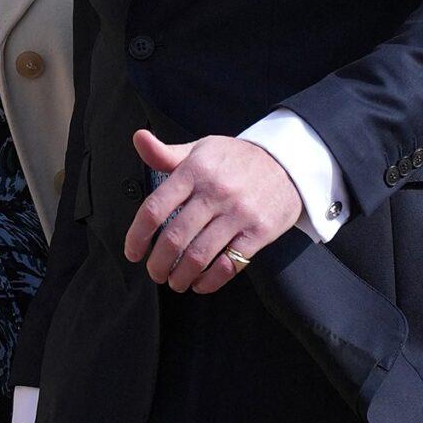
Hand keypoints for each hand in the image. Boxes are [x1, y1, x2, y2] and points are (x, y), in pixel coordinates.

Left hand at [123, 128, 301, 292]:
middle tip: (154, 272)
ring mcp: (238, 213)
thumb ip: (167, 154)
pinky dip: (209, 281)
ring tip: (174, 281)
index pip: (155, 208)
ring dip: (180, 276)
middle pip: (175, 238)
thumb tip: (139, 139)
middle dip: (158, 263)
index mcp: (195, 171)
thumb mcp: (202, 149)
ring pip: (199, 256)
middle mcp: (215, 192)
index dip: (137, 236)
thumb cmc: (237, 159)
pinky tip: (200, 283)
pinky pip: (229, 264)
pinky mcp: (259, 232)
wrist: (289, 162)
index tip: (133, 252)